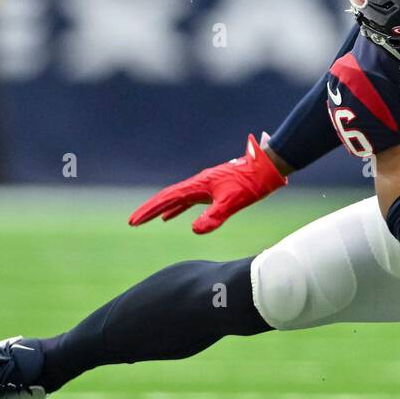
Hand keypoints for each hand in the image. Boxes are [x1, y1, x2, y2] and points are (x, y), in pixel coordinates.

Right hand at [129, 134, 286, 233]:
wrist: (267, 168)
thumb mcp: (234, 202)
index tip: (134, 221)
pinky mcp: (212, 189)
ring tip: (145, 219)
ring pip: (176, 198)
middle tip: (132, 222)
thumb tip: (194, 230)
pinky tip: (170, 217)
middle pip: (167, 197)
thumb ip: (215, 215)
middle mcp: (198, 183)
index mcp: (199, 185)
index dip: (150, 210)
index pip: (168, 198)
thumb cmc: (252, 183)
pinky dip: (176, 208)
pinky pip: (187, 200)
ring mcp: (205, 186)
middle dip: (149, 209)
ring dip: (160, 209)